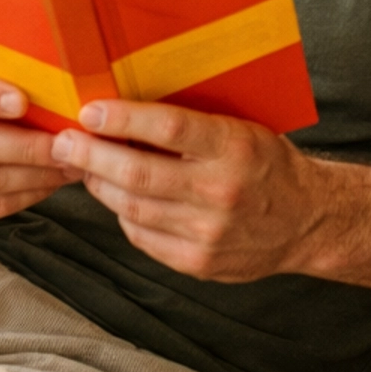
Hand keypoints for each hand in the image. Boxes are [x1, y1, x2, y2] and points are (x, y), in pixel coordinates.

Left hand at [52, 100, 322, 280]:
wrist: (306, 221)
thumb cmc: (266, 164)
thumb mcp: (241, 129)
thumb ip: (193, 124)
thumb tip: (127, 108)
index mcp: (234, 147)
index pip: (169, 127)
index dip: (123, 118)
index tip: (89, 110)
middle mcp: (220, 191)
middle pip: (138, 173)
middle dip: (91, 155)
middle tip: (64, 141)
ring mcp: (207, 233)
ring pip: (132, 207)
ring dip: (99, 184)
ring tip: (83, 167)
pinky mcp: (197, 263)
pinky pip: (142, 236)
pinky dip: (123, 214)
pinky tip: (117, 197)